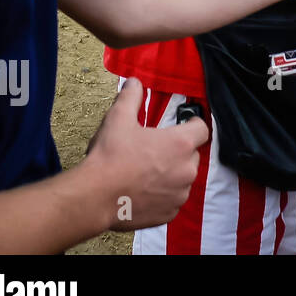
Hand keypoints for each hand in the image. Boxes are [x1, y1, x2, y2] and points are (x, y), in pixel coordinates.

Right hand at [83, 79, 209, 231]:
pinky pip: (172, 200)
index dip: (190, 125)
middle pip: (191, 154)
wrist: (94, 197)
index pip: (201, 128)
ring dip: (170, 175)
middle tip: (151, 152)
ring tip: (144, 174)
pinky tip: (142, 191)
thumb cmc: (109, 156)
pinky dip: (162, 196)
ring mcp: (180, 193)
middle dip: (176, 152)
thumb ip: (131, 97)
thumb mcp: (118, 120)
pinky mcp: (170, 212)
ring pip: (182, 179)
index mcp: (180, 144)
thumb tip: (134, 82)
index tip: (178, 127)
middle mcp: (187, 169)